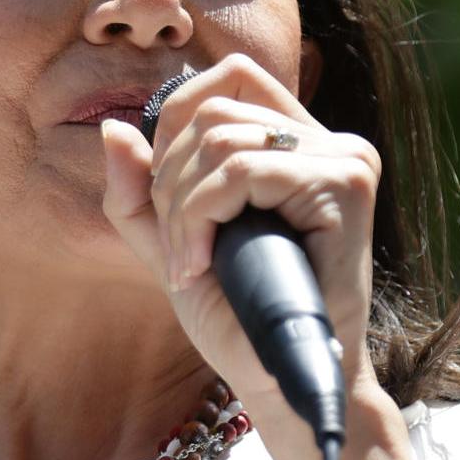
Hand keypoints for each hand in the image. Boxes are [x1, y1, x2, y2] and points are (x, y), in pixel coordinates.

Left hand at [97, 52, 379, 407]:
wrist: (281, 382)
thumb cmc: (237, 321)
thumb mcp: (172, 247)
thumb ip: (139, 194)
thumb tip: (112, 128)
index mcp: (298, 144)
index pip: (230, 78)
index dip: (176, 124)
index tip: (168, 201)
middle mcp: (329, 142)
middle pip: (214, 107)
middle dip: (170, 178)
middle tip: (178, 250)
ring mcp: (345, 159)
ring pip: (221, 140)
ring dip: (182, 208)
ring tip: (191, 264)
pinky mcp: (347, 184)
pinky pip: (243, 170)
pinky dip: (202, 217)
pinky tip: (203, 265)